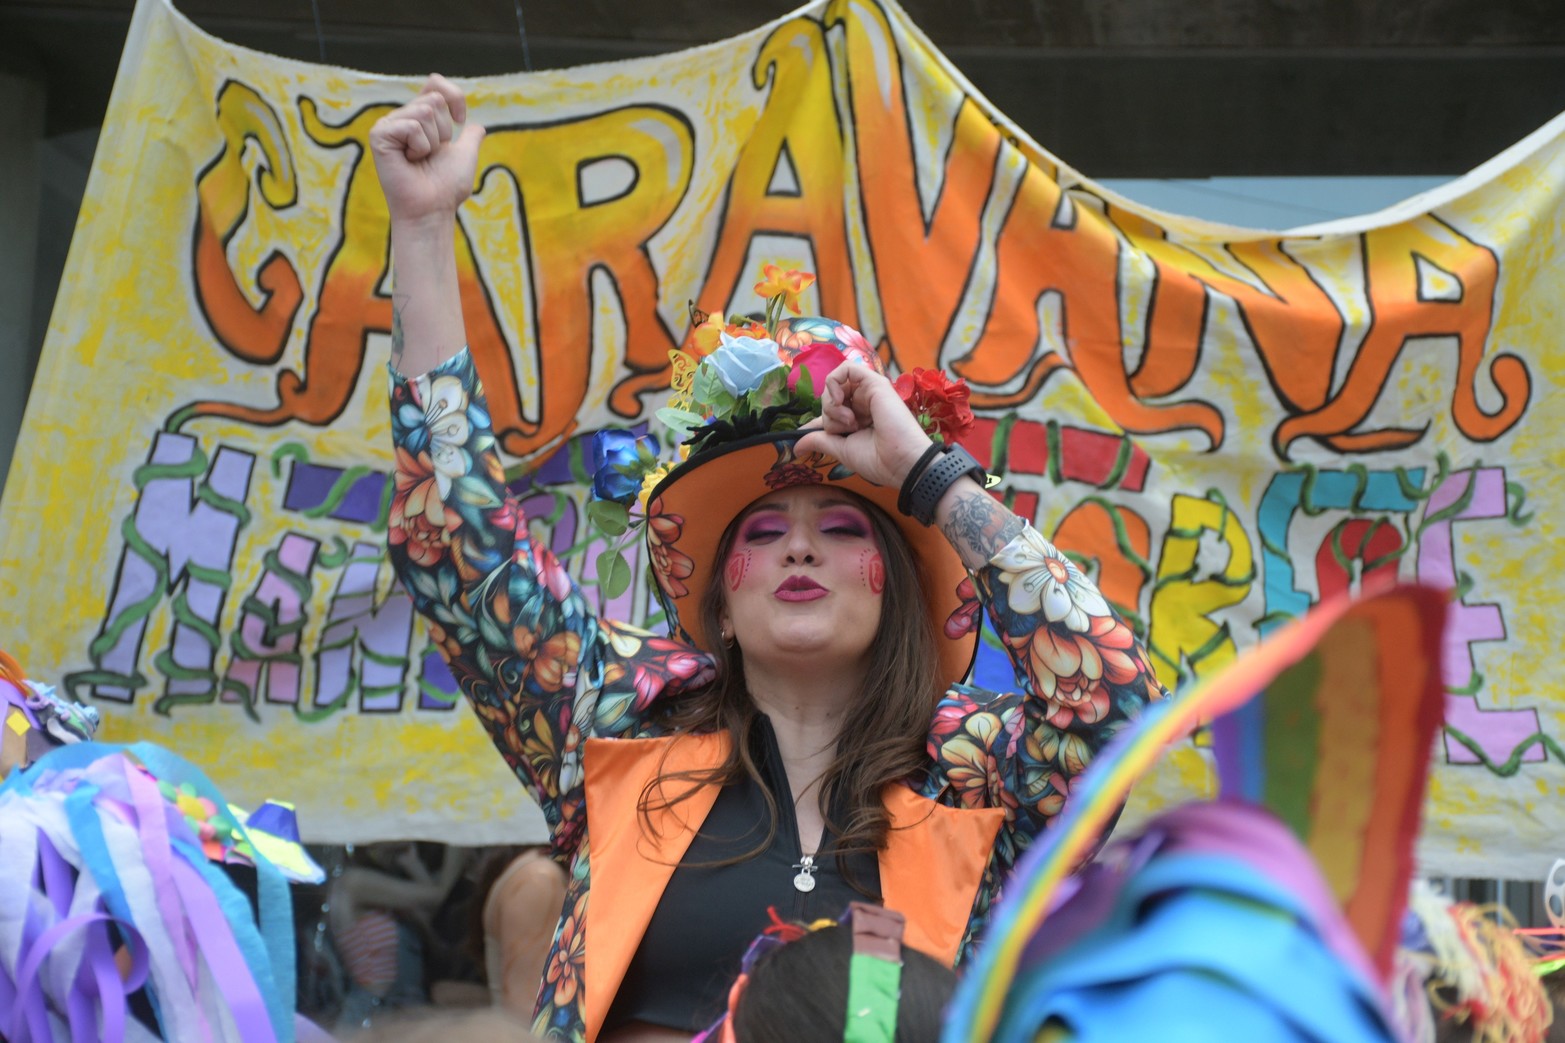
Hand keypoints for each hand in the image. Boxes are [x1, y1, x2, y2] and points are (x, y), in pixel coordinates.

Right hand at [369, 74, 485, 227]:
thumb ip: (471, 139)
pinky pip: (411, 126)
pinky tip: (409, 161)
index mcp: (420, 119)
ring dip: (432, 141)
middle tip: (431, 154)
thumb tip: (477, 127)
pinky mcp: (379, 134)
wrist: (433, 209)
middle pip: (434, 99)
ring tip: (420, 159)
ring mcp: (389, 125)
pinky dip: (419, 146)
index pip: (435, 83)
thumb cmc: (446, 188)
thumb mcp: (465, 156)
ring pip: (424, 111)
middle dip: (444, 130)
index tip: (460, 121)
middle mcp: (403, 117)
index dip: (454, 96)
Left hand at [796, 364, 932, 487]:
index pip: (830, 411)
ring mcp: (869, 391)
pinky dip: (834, 383)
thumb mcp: (841, 449)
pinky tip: (840, 402)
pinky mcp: (874, 382)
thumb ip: (819, 441)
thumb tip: (795, 445)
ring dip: (832, 404)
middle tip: (846, 430)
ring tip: (849, 421)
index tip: (809, 437)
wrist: (901, 461)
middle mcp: (863, 403)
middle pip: (829, 398)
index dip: (820, 422)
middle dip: (829, 416)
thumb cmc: (877, 459)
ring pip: (834, 385)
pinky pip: (846, 368)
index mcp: (859, 419)